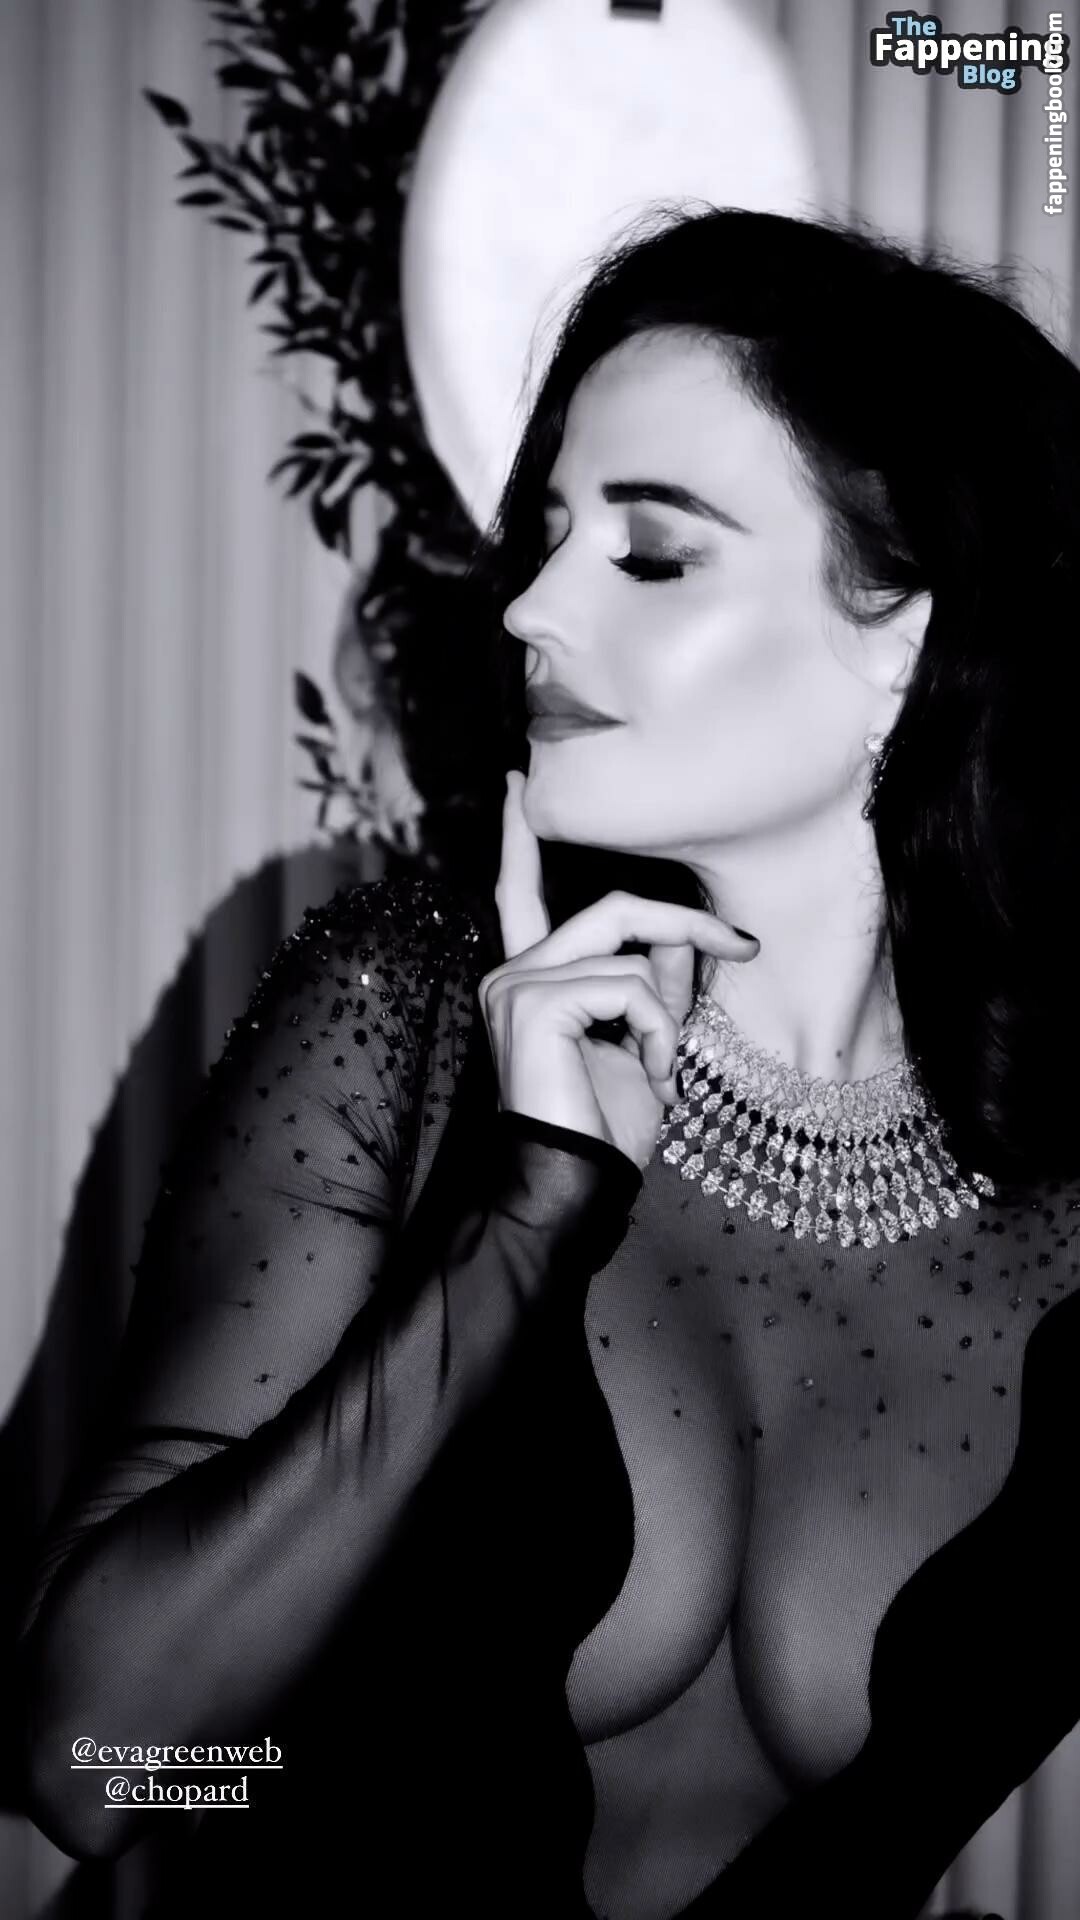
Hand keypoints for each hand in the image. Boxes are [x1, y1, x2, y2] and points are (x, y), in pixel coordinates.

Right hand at [477, 771, 759, 1171]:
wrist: (575, 1188)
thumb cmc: (605, 1129)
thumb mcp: (645, 1041)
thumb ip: (654, 983)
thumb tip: (680, 936)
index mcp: (530, 979)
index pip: (520, 894)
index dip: (520, 839)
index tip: (517, 783)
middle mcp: (512, 973)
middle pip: (612, 907)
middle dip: (686, 921)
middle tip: (747, 944)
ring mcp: (517, 985)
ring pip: (629, 951)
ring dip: (668, 1016)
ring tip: (661, 1072)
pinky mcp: (533, 1002)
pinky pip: (628, 987)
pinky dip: (656, 1033)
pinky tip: (646, 1078)